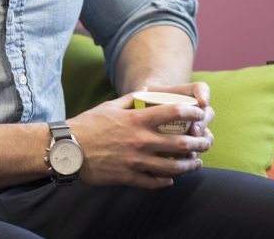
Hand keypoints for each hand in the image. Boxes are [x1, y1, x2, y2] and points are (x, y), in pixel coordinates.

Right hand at [66, 91, 213, 188]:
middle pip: (181, 143)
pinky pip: (155, 182)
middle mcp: (139, 140)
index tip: (200, 113)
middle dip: (200, 143)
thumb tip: (148, 92)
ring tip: (197, 163)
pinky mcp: (129, 177)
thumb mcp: (109, 106)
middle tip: (206, 142)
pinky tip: (172, 177)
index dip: (192, 112)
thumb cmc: (87, 124)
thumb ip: (131, 99)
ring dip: (190, 165)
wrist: (67, 148)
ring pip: (173, 167)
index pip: (173, 113)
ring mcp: (135, 161)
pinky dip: (168, 180)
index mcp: (136, 120)